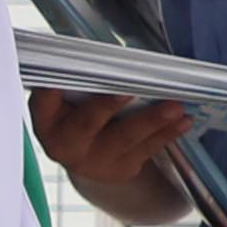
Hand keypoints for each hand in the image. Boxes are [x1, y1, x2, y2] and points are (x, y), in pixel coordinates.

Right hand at [29, 90, 197, 192]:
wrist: (89, 156)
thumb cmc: (80, 113)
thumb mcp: (69, 100)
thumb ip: (79, 83)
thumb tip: (108, 57)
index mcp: (47, 120)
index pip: (43, 102)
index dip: (49, 92)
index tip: (58, 78)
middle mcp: (65, 145)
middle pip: (86, 124)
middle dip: (107, 106)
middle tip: (128, 91)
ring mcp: (93, 162)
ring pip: (124, 139)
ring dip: (152, 121)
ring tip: (175, 107)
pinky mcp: (119, 170)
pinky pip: (145, 150)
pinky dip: (166, 134)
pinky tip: (182, 121)